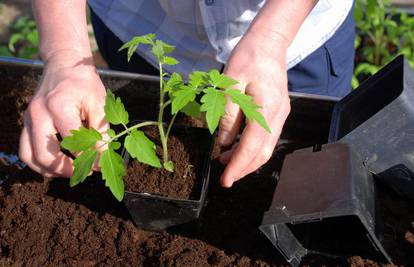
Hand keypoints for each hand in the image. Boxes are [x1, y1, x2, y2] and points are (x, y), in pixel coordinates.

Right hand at [19, 52, 107, 176]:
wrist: (64, 64)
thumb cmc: (84, 83)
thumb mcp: (99, 103)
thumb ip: (101, 130)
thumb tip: (103, 155)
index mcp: (58, 106)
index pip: (73, 142)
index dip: (88, 158)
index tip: (100, 166)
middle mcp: (38, 114)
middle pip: (44, 155)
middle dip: (65, 170)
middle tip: (84, 172)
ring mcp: (28, 119)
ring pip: (29, 156)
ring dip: (50, 170)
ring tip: (71, 171)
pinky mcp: (26, 123)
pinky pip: (26, 150)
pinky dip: (40, 162)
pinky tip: (58, 163)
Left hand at [218, 33, 290, 186]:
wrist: (269, 43)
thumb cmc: (248, 58)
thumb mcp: (230, 84)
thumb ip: (227, 114)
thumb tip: (224, 142)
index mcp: (266, 108)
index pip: (252, 146)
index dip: (238, 165)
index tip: (225, 180)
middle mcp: (278, 115)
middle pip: (263, 152)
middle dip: (244, 168)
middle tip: (225, 177)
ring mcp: (281, 114)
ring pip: (267, 147)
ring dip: (248, 159)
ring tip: (226, 161)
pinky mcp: (279, 111)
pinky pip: (267, 137)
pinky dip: (253, 147)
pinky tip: (237, 146)